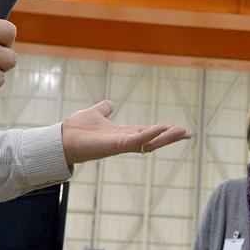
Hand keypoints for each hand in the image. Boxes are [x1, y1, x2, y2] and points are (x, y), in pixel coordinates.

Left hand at [61, 100, 191, 164]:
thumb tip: (110, 104)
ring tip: (181, 131)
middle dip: (170, 137)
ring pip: (149, 142)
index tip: (181, 129)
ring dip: (166, 137)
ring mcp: (121, 145)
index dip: (164, 131)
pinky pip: (136, 141)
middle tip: (188, 133)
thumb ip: (104, 109)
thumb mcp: (95, 113)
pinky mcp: (115, 146)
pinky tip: (161, 128)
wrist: (61, 138)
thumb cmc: (76, 129)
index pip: (148, 132)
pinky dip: (150, 134)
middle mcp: (125, 141)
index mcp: (123, 133)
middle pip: (153, 139)